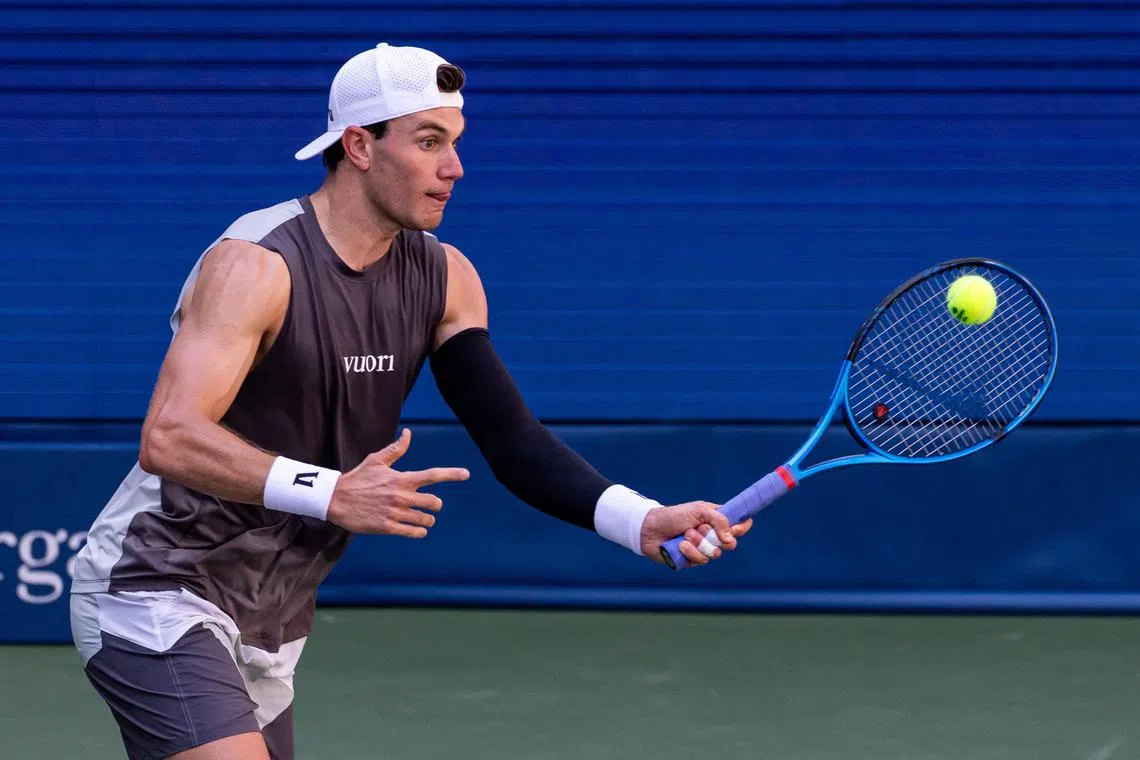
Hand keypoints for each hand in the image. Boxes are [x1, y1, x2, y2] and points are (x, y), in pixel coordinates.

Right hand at [326, 428, 469, 535]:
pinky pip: (413, 532)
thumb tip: (408, 433)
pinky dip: (419, 532)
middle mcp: (401, 496)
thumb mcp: (376, 461)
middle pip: (434, 502)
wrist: (335, 500)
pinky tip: (418, 530)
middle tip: (431, 505)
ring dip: (428, 519)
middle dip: (436, 504)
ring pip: (426, 519)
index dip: (452, 474)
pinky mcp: (387, 527)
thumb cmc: (357, 478)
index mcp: (401, 479)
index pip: (432, 475)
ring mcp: (395, 513)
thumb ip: (396, 449)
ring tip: (424, 518)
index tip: (466, 474)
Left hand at [639, 501, 752, 565]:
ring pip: (714, 554)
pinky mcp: (692, 560)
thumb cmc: (674, 516)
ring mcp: (703, 549)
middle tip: (702, 529)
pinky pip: (700, 561)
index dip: (741, 528)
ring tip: (685, 535)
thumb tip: (731, 539)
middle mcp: (712, 536)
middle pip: (730, 543)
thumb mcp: (699, 510)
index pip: (738, 525)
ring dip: (699, 543)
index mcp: (716, 520)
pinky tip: (680, 545)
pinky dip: (690, 552)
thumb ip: (719, 520)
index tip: (736, 528)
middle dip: (715, 537)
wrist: (650, 529)